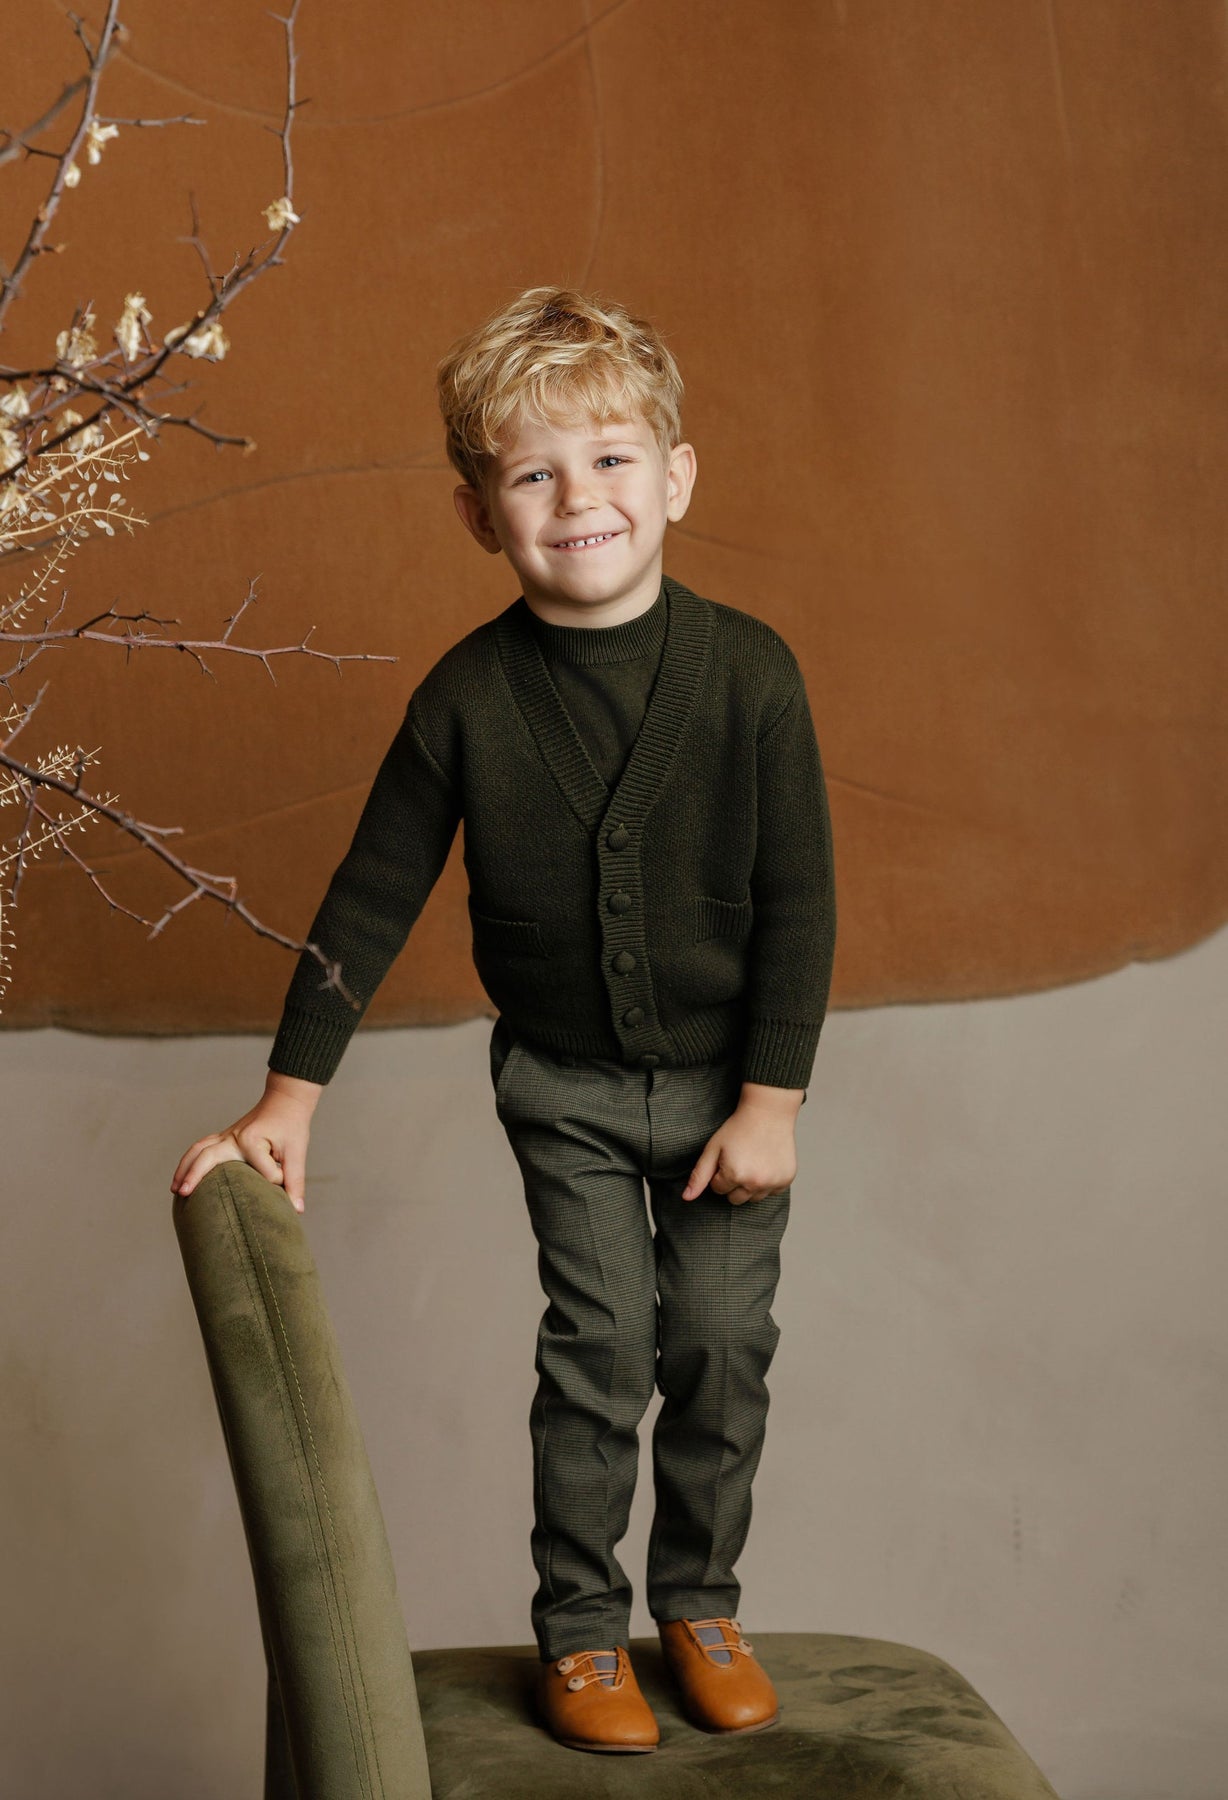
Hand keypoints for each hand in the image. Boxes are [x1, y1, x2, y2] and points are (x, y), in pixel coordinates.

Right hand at [170, 1071, 321, 1213]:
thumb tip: (297, 1211)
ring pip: (199, 1150)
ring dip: (185, 1168)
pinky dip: (191, 1159)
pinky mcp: (226, 1137)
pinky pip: (202, 1147)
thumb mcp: (297, 1152)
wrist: (286, 1100)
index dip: (278, 1179)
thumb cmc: (291, 1126)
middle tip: (183, 1194)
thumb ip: (295, 1181)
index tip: (286, 1177)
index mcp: (251, 1141)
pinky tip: (186, 1174)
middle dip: (194, 1175)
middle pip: (207, 1156)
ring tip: (175, 1189)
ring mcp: (227, 1135)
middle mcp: (233, 1137)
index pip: (263, 1174)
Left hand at [681, 1082, 803, 1204]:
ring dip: (751, 1185)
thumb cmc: (738, 1128)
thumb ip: (699, 1175)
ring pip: (754, 1198)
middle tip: (739, 1160)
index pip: (718, 1189)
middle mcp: (755, 1182)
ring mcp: (773, 1182)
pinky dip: (768, 1182)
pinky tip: (766, 1163)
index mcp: (734, 1175)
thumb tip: (686, 1198)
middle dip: (734, 1183)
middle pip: (736, 1199)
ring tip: (752, 1161)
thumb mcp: (713, 1148)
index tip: (727, 1157)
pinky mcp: (786, 1180)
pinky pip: (771, 1192)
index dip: (719, 1173)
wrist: (768, 1113)